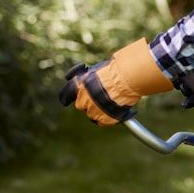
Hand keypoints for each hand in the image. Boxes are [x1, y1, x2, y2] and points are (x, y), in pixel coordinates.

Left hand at [59, 38, 173, 126]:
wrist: (126, 79)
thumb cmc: (114, 71)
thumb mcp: (96, 70)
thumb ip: (87, 79)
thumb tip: (85, 81)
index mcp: (79, 86)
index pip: (66, 95)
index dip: (67, 97)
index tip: (67, 99)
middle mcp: (84, 100)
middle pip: (81, 106)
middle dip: (88, 103)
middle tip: (99, 98)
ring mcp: (93, 111)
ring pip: (92, 115)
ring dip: (98, 110)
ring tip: (110, 103)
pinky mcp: (104, 119)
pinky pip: (102, 121)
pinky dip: (107, 118)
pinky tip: (114, 111)